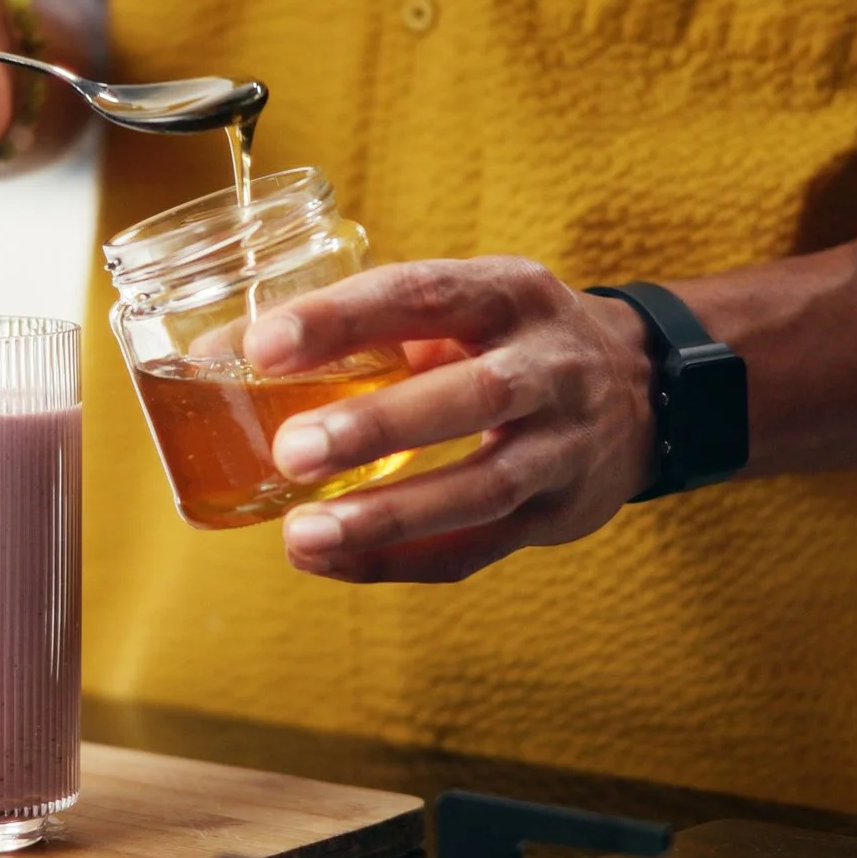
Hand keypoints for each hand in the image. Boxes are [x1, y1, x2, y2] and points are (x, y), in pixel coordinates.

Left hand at [241, 258, 660, 582]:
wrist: (642, 391)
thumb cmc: (506, 341)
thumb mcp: (458, 306)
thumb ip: (360, 329)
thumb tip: (214, 358)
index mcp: (508, 295)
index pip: (424, 294)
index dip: (342, 318)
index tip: (262, 345)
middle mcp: (548, 366)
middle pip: (470, 397)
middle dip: (377, 426)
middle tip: (292, 451)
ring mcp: (562, 446)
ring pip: (481, 488)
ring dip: (389, 517)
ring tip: (303, 536)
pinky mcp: (558, 515)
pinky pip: (478, 548)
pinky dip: (402, 560)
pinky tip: (333, 563)